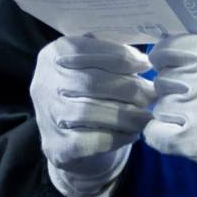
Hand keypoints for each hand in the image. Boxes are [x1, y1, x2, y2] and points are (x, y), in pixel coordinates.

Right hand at [29, 36, 154, 196]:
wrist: (70, 142)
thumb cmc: (89, 92)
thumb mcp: (92, 64)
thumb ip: (109, 52)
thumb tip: (142, 56)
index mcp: (52, 55)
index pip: (85, 49)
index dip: (119, 56)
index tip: (145, 64)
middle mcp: (44, 84)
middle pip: (91, 82)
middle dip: (128, 87)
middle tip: (152, 94)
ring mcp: (47, 117)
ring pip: (90, 112)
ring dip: (126, 114)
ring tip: (147, 115)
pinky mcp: (57, 147)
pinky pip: (92, 140)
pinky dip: (118, 136)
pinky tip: (134, 133)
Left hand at [144, 34, 196, 189]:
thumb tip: (177, 42)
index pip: (170, 46)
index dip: (163, 57)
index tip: (165, 65)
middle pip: (162, 78)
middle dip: (170, 89)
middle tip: (188, 99)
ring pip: (159, 106)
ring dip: (170, 115)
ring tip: (192, 120)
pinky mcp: (190, 142)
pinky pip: (154, 133)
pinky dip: (160, 136)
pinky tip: (177, 136)